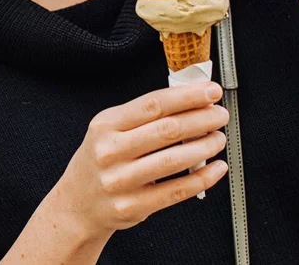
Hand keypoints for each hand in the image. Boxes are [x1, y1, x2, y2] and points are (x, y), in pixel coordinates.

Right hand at [51, 82, 229, 237]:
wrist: (78, 203)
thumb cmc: (100, 161)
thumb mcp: (109, 129)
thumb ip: (143, 116)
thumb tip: (189, 101)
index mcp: (106, 125)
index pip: (153, 104)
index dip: (187, 96)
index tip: (210, 92)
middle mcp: (111, 151)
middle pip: (166, 129)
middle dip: (202, 119)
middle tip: (219, 115)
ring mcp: (121, 181)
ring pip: (173, 160)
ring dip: (205, 147)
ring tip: (218, 139)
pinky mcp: (133, 206)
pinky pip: (176, 191)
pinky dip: (202, 178)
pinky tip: (215, 168)